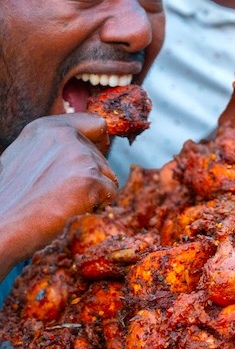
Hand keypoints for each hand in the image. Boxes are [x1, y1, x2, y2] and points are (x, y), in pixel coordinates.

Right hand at [0, 114, 116, 275]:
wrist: (1, 226)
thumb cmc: (10, 198)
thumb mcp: (25, 158)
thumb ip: (53, 148)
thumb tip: (83, 146)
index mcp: (46, 128)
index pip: (95, 122)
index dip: (99, 140)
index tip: (96, 153)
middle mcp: (65, 137)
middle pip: (102, 155)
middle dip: (92, 175)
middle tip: (63, 193)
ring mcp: (79, 157)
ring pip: (108, 174)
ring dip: (94, 191)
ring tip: (62, 201)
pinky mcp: (91, 181)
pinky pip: (110, 193)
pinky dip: (96, 205)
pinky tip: (70, 209)